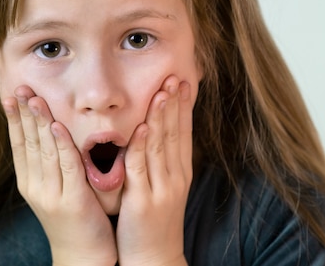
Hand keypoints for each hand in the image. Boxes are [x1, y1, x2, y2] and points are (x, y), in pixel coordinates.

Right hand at [2, 86, 116, 265]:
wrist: (84, 257)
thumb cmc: (77, 221)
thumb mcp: (58, 191)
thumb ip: (54, 166)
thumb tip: (51, 135)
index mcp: (31, 184)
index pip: (19, 145)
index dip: (15, 120)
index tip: (10, 95)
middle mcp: (36, 187)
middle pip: (27, 143)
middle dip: (23, 114)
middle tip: (19, 87)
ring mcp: (52, 194)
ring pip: (43, 151)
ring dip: (39, 122)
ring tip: (34, 98)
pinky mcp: (72, 201)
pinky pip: (66, 166)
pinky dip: (61, 144)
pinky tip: (56, 126)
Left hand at [116, 76, 192, 265]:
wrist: (154, 258)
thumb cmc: (155, 221)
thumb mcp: (166, 187)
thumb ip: (163, 161)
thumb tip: (158, 132)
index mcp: (180, 172)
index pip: (183, 132)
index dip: (183, 106)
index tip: (183, 82)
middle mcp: (175, 177)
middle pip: (175, 133)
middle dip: (174, 103)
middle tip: (174, 76)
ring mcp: (161, 188)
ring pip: (161, 146)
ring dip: (161, 117)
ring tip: (162, 92)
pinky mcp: (143, 201)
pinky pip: (141, 168)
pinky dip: (141, 146)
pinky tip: (140, 128)